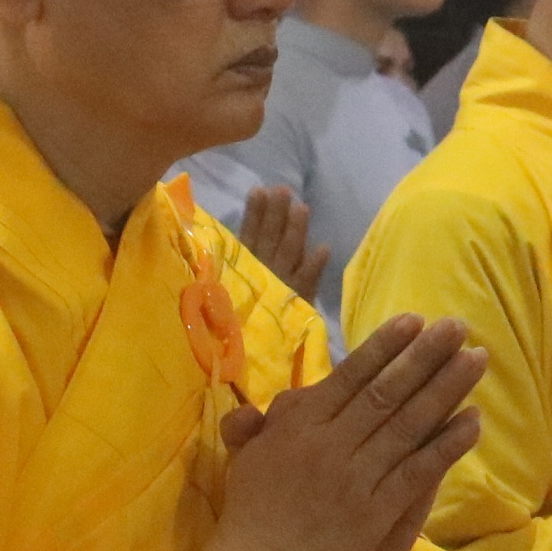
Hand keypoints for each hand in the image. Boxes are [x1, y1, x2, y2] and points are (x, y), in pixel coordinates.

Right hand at [206, 315, 490, 550]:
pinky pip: (419, 470)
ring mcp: (357, 476)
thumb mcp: (245, 457)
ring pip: (409, 423)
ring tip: (476, 359)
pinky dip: (448, 444)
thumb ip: (258, 423)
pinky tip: (474, 421)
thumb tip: (266, 402)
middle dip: (426, 356)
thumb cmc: (249, 513)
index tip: (415, 321)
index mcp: (298, 423)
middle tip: (458, 326)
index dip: (386, 346)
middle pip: (387, 391)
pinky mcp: (377, 510)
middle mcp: (331, 442)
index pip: (351, 375)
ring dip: (447, 388)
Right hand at [234, 186, 331, 305]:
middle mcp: (261, 272)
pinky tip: (324, 248)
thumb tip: (227, 238)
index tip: (259, 191)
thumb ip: (236, 262)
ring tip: (302, 208)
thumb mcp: (233, 288)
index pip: (249, 235)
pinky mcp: (297, 302)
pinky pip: (306, 282)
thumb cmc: (244, 316)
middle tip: (283, 190)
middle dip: (276, 213)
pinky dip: (314, 266)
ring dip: (296, 230)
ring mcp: (280, 285)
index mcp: (243, 268)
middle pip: (270, 238)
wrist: (249, 360)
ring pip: (288, 253)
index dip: (254, 214)